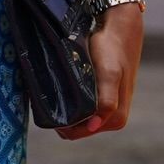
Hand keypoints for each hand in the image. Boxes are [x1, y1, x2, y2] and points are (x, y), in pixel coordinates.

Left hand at [56, 4, 142, 140]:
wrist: (119, 30)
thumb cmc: (112, 51)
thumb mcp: (109, 75)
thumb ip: (106, 102)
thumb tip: (93, 126)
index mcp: (115, 119)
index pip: (75, 133)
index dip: (59, 123)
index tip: (45, 105)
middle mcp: (111, 118)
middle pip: (74, 127)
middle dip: (59, 116)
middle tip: (44, 95)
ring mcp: (106, 108)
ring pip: (75, 116)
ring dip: (63, 107)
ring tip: (51, 88)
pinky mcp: (101, 97)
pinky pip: (79, 106)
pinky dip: (68, 100)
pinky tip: (58, 85)